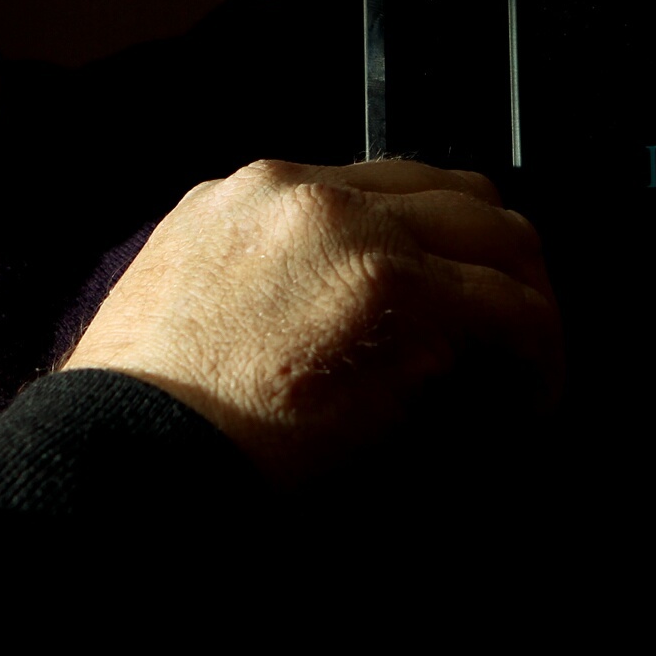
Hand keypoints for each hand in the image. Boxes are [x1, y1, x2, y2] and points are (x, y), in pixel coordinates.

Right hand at [63, 159, 562, 483]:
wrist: (119, 467)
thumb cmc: (140, 432)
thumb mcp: (179, 318)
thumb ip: (253, 291)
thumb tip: (322, 330)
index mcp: (244, 197)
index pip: (377, 188)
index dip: (430, 246)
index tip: (450, 300)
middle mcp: (302, 193)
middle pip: (450, 195)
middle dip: (492, 263)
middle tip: (509, 335)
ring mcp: (354, 233)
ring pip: (497, 239)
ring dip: (523, 307)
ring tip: (525, 374)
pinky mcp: (399, 293)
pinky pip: (516, 314)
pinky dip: (536, 362)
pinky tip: (526, 410)